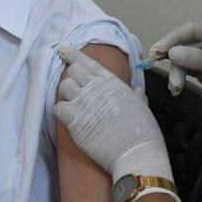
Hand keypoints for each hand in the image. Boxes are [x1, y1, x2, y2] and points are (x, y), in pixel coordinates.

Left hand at [54, 44, 172, 183]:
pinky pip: (58, 108)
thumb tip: (137, 91)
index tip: (63, 49)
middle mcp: (96, 88)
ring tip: (74, 104)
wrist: (136, 151)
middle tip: (76, 89)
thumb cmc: (143, 131)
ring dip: (67, 94)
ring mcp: (84, 103)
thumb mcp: (142, 106)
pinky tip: (69, 117)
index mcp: (112, 82)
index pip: (89, 62)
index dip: (73, 54)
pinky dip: (61, 111)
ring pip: (64, 87)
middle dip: (73, 78)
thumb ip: (136, 96)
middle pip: (73, 71)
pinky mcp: (74, 120)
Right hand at [150, 22, 201, 125]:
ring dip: (177, 70)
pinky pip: (189, 71)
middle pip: (187, 44)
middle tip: (157, 63)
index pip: (193, 30)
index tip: (159, 48)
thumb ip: (198, 59)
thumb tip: (172, 52)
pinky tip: (176, 85)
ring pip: (186, 59)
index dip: (174, 37)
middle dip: (173, 55)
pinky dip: (181, 76)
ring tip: (174, 86)